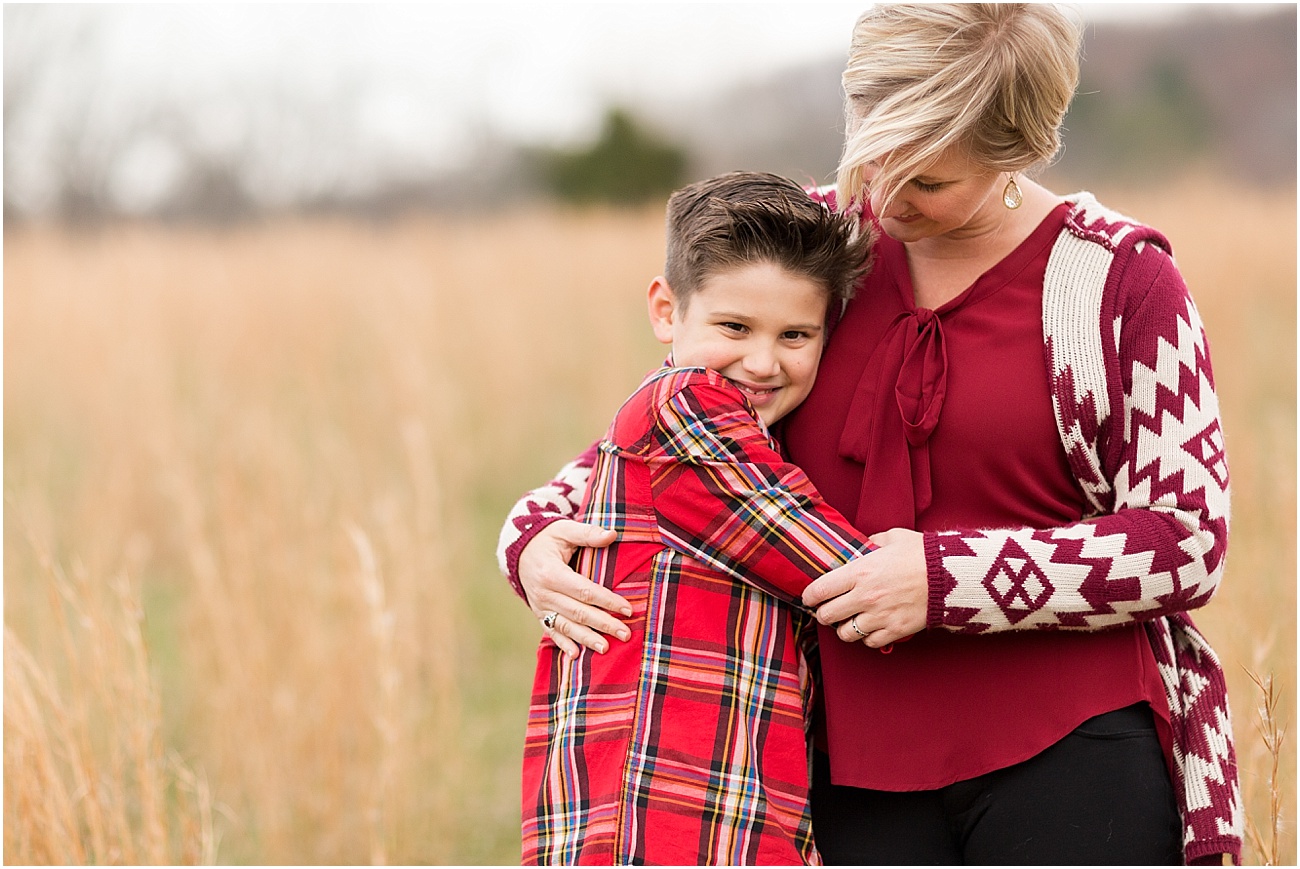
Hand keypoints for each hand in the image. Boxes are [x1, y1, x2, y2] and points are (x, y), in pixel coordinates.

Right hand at [520, 519, 629, 657]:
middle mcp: (544, 593)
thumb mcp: (564, 530)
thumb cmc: (547, 538)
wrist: (519, 549)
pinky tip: (576, 656)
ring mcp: (540, 606)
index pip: (584, 591)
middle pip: (578, 612)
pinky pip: (551, 631)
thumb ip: (588, 534)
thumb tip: (612, 534)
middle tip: (625, 634)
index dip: (607, 601)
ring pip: (565, 626)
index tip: (628, 609)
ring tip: (605, 648)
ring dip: (586, 638)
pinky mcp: (538, 613)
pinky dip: (563, 644)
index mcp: (551, 573)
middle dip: (603, 624)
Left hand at [802, 527, 926, 647]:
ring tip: (849, 620)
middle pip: (827, 616)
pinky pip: (870, 643)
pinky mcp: (895, 630)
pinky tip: (871, 627)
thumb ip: (873, 540)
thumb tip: (864, 543)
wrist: (954, 576)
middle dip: (824, 614)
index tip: (809, 597)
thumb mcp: (894, 538)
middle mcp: (865, 597)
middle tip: (828, 610)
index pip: (819, 590)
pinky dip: (867, 638)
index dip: (809, 596)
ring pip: (845, 634)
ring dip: (844, 628)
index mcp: (860, 572)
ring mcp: (879, 616)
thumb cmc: (923, 554)